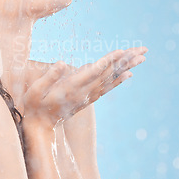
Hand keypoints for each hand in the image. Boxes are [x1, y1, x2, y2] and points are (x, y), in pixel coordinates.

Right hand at [23, 47, 147, 127]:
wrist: (40, 128)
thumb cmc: (34, 106)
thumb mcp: (34, 91)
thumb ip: (48, 77)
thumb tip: (62, 62)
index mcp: (71, 88)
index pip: (93, 72)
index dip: (107, 61)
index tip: (122, 51)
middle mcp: (83, 92)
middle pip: (108, 74)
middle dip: (125, 60)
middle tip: (144, 50)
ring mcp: (87, 96)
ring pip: (111, 79)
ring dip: (127, 67)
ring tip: (142, 57)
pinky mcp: (87, 98)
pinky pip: (107, 88)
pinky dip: (119, 80)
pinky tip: (129, 73)